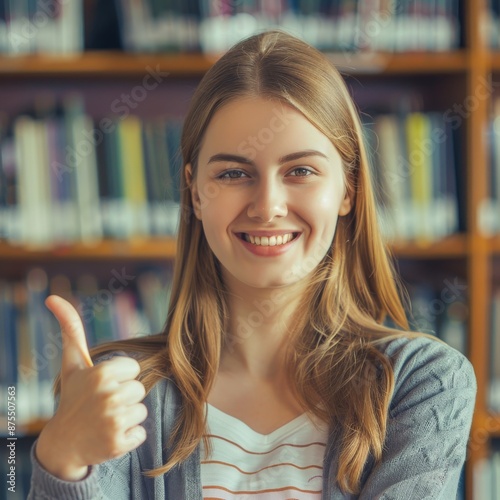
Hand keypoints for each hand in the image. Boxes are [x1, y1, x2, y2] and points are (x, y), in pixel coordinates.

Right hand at [35, 295, 146, 480]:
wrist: (63, 443)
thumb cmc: (73, 397)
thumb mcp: (73, 363)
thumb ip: (71, 329)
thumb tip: (53, 297)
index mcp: (101, 374)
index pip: (134, 369)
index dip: (120, 377)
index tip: (103, 385)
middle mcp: (108, 396)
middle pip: (139, 389)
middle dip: (124, 396)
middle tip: (103, 404)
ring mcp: (113, 422)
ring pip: (141, 410)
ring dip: (127, 416)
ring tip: (106, 419)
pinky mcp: (118, 444)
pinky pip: (140, 433)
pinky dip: (128, 436)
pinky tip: (109, 435)